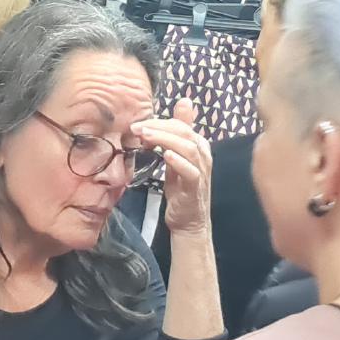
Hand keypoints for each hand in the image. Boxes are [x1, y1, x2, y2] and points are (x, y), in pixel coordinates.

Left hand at [136, 100, 212, 243]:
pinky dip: (178, 162)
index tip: (137, 124)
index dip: (158, 121)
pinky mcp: (195, 187)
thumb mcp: (174, 160)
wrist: (188, 221)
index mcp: (198, 145)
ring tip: (146, 137)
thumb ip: (171, 139)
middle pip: (184, 132)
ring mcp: (201, 171)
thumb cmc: (180, 190)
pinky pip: (190, 171)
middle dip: (159, 127)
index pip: (180, 125)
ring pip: (188, 148)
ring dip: (165, 140)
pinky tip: (165, 155)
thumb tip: (166, 118)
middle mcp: (203, 155)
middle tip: (137, 127)